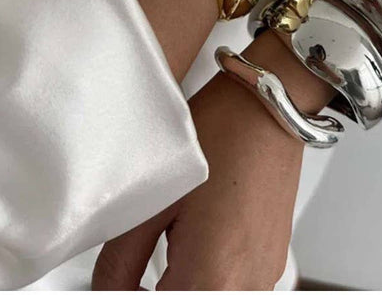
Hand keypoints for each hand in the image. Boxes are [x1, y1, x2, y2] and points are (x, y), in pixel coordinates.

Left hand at [91, 34, 319, 289]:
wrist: (269, 106)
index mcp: (213, 277)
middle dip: (155, 290)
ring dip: (185, 283)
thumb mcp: (155, 198)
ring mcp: (265, 273)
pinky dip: (210, 273)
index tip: (119, 280)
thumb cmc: (223, 135)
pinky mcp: (272, 257)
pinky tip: (198, 237)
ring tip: (170, 244)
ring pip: (211, 294)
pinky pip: (234, 283)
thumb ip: (121, 262)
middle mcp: (247, 285)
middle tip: (135, 266)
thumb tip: (108, 289)